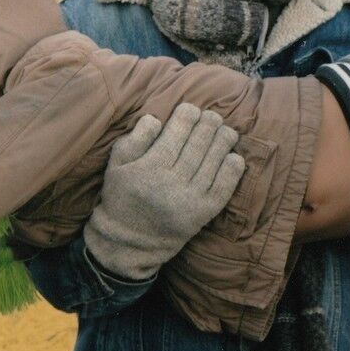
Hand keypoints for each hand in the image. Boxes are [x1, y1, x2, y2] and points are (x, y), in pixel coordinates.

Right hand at [83, 102, 245, 280]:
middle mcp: (173, 182)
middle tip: (212, 117)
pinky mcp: (204, 213)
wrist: (131, 241)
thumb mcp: (116, 165)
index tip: (191, 110)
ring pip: (215, 160)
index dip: (188, 114)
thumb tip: (156, 118)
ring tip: (226, 132)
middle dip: (209, 123)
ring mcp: (191, 199)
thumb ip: (134, 139)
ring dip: (224, 140)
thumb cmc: (122, 196)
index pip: (178, 131)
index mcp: (151, 166)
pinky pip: (225, 186)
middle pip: (199, 142)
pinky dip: (233, 169)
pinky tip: (233, 156)